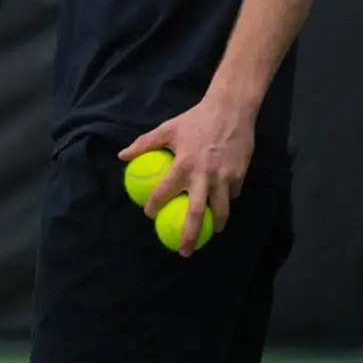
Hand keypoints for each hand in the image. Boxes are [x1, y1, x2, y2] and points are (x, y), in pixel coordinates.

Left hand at [120, 95, 257, 256]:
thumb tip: (122, 156)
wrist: (230, 110)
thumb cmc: (195, 119)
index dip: (154, 206)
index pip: (165, 192)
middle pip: (196, 214)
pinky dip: (226, 202)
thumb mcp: (167, 129)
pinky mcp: (240, 176)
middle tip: (183, 251)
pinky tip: (222, 207)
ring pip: (221, 210)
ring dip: (214, 225)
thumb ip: (144, 144)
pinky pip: (232, 195)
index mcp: (184, 165)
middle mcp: (204, 176)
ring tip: (208, 235)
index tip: (149, 215)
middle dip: (190, 236)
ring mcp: (224, 178)